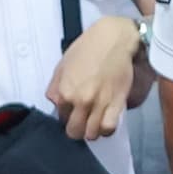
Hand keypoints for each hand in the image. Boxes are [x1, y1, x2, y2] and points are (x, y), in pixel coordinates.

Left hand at [50, 17, 141, 139]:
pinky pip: (109, 128)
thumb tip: (55, 102)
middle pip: (75, 132)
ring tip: (94, 121)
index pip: (61, 118)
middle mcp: (80, 101)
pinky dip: (107, 129)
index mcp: (64, 92)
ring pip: (92, 134)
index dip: (67, 116)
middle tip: (82, 120)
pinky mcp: (116, 103)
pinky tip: (106, 121)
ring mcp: (99, 104)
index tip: (72, 111)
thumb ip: (55, 86)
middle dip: (77, 128)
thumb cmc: (88, 48)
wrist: (114, 39)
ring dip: (92, 130)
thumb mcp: (63, 65)